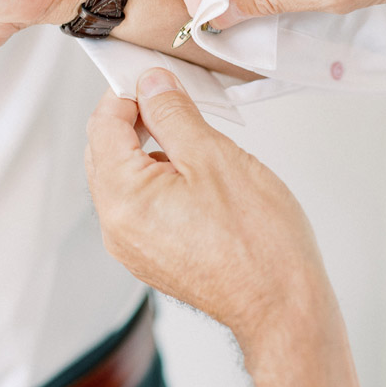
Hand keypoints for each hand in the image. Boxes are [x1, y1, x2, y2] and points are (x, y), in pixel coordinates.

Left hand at [85, 68, 326, 353]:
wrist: (283, 309)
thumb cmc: (258, 242)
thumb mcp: (214, 157)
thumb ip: (173, 114)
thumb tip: (151, 85)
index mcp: (122, 197)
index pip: (102, 125)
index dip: (127, 92)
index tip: (155, 77)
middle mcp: (116, 226)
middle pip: (105, 151)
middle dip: (134, 118)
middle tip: (174, 98)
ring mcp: (132, 247)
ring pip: (124, 177)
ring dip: (148, 148)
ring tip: (194, 137)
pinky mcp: (152, 257)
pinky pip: (140, 204)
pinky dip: (158, 178)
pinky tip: (197, 174)